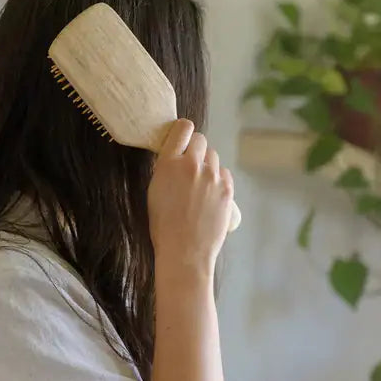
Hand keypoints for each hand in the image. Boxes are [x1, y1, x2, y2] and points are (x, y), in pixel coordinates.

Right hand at [147, 119, 233, 271]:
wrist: (184, 251)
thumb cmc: (163, 226)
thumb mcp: (154, 191)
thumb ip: (166, 169)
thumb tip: (176, 156)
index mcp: (168, 163)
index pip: (182, 129)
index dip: (183, 131)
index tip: (183, 138)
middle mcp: (192, 165)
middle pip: (200, 141)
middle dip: (195, 150)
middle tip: (190, 167)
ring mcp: (212, 176)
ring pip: (214, 157)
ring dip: (207, 165)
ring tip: (200, 185)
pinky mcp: (227, 188)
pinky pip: (224, 173)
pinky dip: (218, 179)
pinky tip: (210, 195)